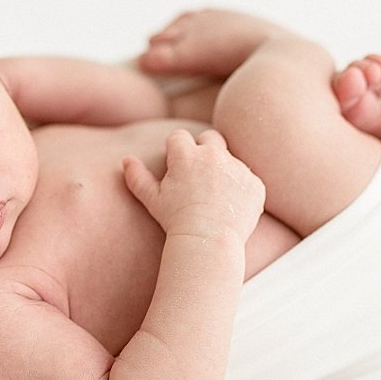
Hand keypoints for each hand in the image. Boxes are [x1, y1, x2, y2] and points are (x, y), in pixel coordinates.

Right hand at [121, 129, 264, 242]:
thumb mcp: (152, 200)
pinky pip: (249, 180)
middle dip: (204, 150)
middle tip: (200, 176)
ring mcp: (237, 167)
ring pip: (230, 160)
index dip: (176, 152)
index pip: (179, 137)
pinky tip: (231, 208)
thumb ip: (137, 177)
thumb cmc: (176, 221)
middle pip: (209, 138)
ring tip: (215, 198)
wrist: (208, 242)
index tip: (177, 168)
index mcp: (185, 154)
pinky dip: (242, 190)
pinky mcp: (255, 183)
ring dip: (224, 171)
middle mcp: (213, 154)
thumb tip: (126, 159)